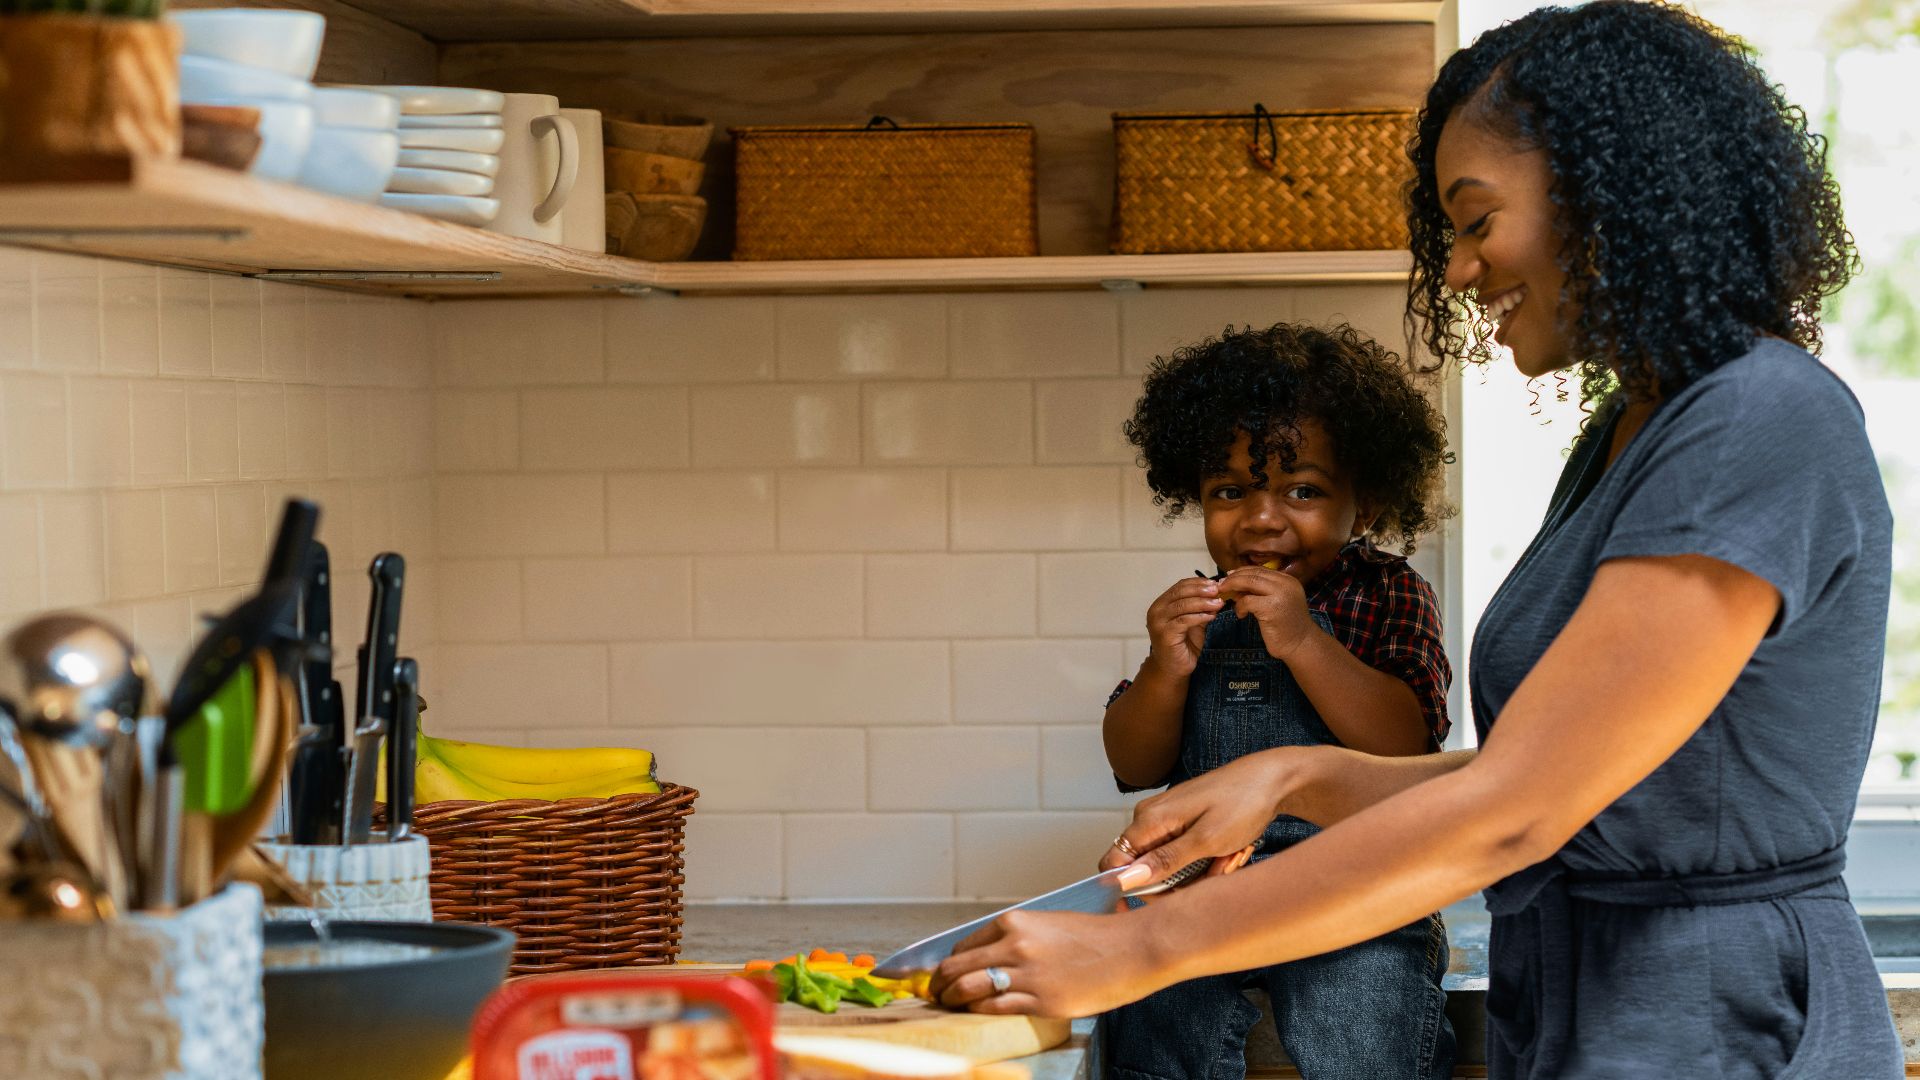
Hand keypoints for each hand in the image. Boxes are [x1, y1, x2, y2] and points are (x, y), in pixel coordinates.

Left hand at [929, 909, 1164, 1017]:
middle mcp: (1014, 945)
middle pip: (957, 967)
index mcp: (1015, 922)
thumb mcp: (1049, 924)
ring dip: (951, 1000)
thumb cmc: (1097, 936)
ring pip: (968, 989)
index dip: (948, 962)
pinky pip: (994, 1007)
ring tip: (948, 1006)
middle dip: (939, 984)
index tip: (943, 972)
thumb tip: (991, 956)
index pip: (964, 944)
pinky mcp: (1041, 1001)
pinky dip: (978, 1011)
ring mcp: (1026, 975)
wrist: (1132, 949)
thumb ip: (1019, 938)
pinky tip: (975, 1013)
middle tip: (934, 993)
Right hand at [1099, 750, 1291, 882]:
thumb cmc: (1243, 803)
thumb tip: (1128, 879)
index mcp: (1149, 819)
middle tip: (1214, 874)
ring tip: (1228, 859)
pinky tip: (1227, 853)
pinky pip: (1183, 854)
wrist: (1273, 779)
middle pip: (1145, 869)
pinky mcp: (1183, 822)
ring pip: (1168, 865)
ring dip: (1198, 874)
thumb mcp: (1207, 840)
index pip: (1113, 863)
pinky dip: (1205, 861)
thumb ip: (1165, 861)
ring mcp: (1167, 819)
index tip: (1149, 910)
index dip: (1124, 890)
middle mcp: (1151, 817)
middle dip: (1179, 883)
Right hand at [1143, 575, 1223, 677]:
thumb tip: (1218, 594)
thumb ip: (1201, 608)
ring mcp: (1158, 622)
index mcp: (1161, 604)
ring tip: (1218, 604)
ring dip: (1203, 603)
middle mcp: (1156, 610)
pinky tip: (1211, 617)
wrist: (1173, 669)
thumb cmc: (1184, 645)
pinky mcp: (1165, 634)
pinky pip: (1184, 621)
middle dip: (1201, 590)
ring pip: (1182, 605)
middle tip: (1218, 591)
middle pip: (1180, 592)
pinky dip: (1200, 617)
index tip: (1215, 584)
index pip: (1180, 586)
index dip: (1198, 583)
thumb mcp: (1194, 622)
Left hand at [1217, 565, 1315, 659]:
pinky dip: (1240, 606)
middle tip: (1221, 585)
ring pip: (1249, 582)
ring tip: (1226, 596)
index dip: (1242, 572)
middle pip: (1253, 573)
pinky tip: (1241, 615)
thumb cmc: (1286, 626)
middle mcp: (1286, 583)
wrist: (1301, 644)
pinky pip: (1247, 601)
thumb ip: (1260, 591)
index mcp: (1288, 580)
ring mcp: (1280, 594)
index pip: (1260, 570)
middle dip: (1234, 578)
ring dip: (1233, 588)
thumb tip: (1235, 584)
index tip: (1229, 577)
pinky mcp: (1271, 607)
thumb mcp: (1275, 602)